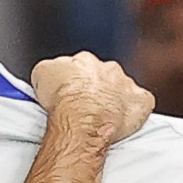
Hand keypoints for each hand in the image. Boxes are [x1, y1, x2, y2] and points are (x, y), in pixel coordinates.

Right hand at [27, 52, 153, 148]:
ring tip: (102, 119)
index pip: (81, 66)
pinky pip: (141, 104)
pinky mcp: (141, 102)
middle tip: (85, 108)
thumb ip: (50, 69)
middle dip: (97, 89)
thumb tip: (50, 73)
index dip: (75, 82)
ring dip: (115, 101)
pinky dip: (134, 112)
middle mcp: (108, 69)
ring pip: (123, 90)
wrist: (81, 116)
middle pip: (104, 77)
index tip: (70, 94)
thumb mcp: (41, 73)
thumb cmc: (62, 98)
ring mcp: (127, 85)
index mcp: (84, 60)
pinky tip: (124, 121)